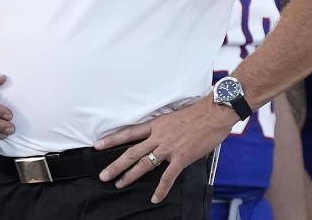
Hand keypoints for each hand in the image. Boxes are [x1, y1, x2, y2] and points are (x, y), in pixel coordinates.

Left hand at [96, 96, 236, 202]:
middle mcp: (159, 136)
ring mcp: (169, 148)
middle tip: (103, 175)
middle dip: (116, 165)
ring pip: (144, 164)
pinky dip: (161, 189)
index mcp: (156, 124)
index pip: (129, 132)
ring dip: (130, 176)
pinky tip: (155, 198)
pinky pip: (168, 177)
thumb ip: (164, 128)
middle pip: (132, 152)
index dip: (112, 139)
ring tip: (119, 184)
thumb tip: (159, 136)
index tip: (98, 145)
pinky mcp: (181, 158)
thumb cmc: (197, 113)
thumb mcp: (174, 116)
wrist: (213, 114)